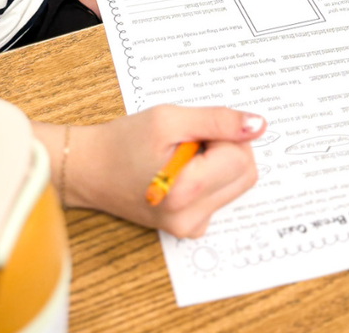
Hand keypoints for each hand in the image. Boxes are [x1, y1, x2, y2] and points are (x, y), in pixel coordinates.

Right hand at [64, 106, 265, 238]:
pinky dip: (208, 179)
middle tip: (189, 140)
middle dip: (225, 148)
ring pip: (235, 185)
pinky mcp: (189, 229)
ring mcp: (190, 228)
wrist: (90, 169)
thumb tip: (258, 125)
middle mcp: (192, 218)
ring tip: (181, 155)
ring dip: (217, 162)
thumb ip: (218, 120)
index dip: (221, 134)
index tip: (193, 130)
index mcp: (187, 190)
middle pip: (245, 173)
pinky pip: (219, 197)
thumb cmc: (123, 141)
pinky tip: (180, 171)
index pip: (241, 155)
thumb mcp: (169, 118)